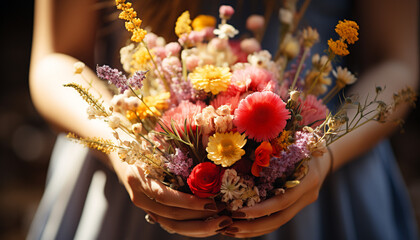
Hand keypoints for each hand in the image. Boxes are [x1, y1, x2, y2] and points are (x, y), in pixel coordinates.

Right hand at [111, 153, 232, 236]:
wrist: (118, 150)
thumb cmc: (142, 141)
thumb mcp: (155, 144)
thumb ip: (174, 154)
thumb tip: (208, 164)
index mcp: (137, 178)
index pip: (166, 197)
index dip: (190, 202)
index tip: (213, 202)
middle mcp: (138, 196)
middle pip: (171, 217)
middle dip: (200, 220)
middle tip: (224, 216)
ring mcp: (143, 206)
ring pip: (172, 225)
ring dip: (199, 226)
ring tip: (222, 221)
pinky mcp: (150, 210)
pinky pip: (171, 223)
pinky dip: (191, 225)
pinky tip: (209, 223)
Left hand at [221, 154, 330, 237]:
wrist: (326, 155)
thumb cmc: (304, 142)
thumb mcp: (292, 143)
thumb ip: (273, 150)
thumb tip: (241, 151)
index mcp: (307, 179)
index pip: (282, 201)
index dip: (260, 210)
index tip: (237, 212)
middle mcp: (307, 195)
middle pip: (279, 219)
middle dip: (253, 226)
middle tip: (229, 226)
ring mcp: (304, 202)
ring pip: (278, 223)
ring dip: (253, 230)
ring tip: (230, 230)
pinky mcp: (298, 206)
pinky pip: (278, 220)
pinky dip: (260, 225)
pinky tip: (242, 228)